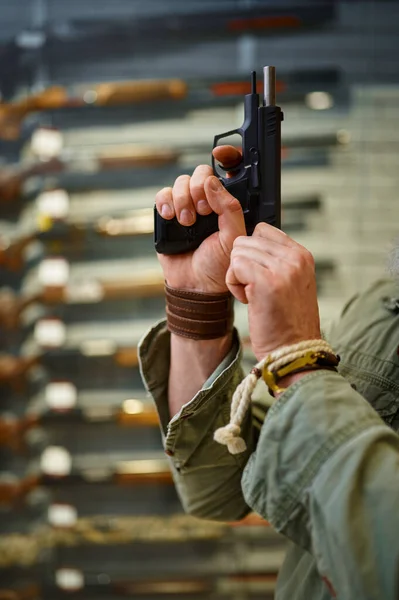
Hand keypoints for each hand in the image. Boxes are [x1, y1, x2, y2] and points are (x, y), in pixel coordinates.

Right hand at [155, 146, 244, 293]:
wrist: (195, 285)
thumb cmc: (218, 265)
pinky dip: (165, 202)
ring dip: (183, 200)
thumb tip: (212, 183)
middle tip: (204, 212)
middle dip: (199, 189)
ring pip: (180, 182)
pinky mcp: (168, 214)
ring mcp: (186, 206)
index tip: (221, 153)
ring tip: (187, 222)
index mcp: (227, 204)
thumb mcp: (234, 237)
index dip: (227, 156)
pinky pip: (162, 195)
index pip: (228, 171)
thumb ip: (229, 208)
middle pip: (201, 173)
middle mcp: (207, 201)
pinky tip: (171, 217)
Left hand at [226, 222, 321, 359]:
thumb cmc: (286, 323)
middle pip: (246, 240)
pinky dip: (234, 284)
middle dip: (243, 265)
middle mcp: (295, 258)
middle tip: (255, 290)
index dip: (253, 253)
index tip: (261, 278)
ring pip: (238, 252)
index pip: (263, 230)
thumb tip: (248, 244)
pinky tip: (248, 300)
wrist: (294, 354)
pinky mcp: (266, 282)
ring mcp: (283, 268)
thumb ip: (277, 261)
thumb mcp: (292, 284)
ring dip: (237, 276)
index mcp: (302, 255)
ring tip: (254, 297)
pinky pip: (235, 266)